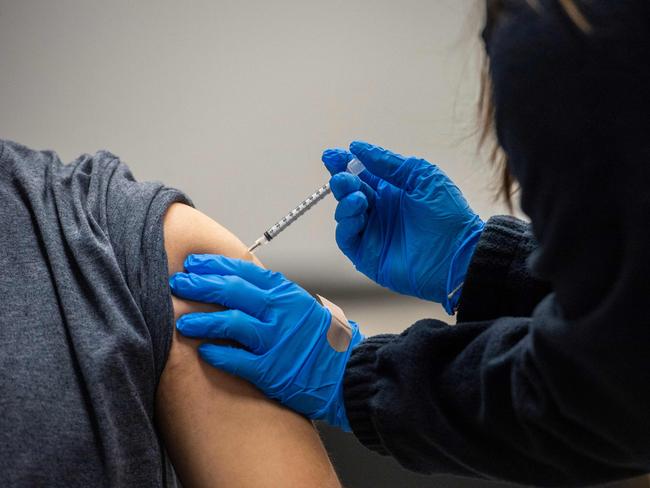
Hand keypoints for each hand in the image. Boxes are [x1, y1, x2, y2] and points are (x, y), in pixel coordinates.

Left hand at [169, 254, 363, 430]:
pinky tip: (204, 352)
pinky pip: (238, 360)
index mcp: (286, 293)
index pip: (244, 271)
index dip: (214, 265)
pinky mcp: (272, 370)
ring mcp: (276, 340)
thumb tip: (236, 283)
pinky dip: (218, 355)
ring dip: (202, 321)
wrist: (346, 373)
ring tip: (181, 322)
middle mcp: (280, 312)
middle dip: (200, 285)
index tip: (193, 263)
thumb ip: (272, 295)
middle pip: (232, 291)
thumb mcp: (301, 306)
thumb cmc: (321, 340)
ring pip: (231, 323)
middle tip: (177, 284)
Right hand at [322, 141, 484, 313]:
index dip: (344, 164)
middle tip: (342, 176)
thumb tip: (357, 148)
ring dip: (345, 201)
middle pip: (349, 192)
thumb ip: (387, 162)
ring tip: (358, 196)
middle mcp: (379, 211)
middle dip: (341, 181)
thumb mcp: (420, 175)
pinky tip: (358, 212)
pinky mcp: (367, 255)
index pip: (361, 175)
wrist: (459, 253)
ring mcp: (372, 233)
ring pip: (344, 214)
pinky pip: (346, 237)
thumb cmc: (448, 213)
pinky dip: (346, 223)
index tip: (331, 155)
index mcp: (392, 191)